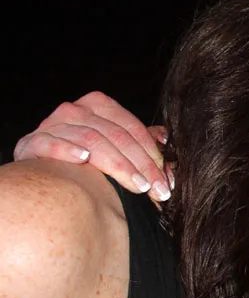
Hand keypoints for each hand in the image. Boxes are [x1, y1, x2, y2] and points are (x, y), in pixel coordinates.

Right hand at [13, 92, 171, 200]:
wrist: (46, 176)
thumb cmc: (89, 162)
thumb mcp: (117, 148)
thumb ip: (141, 142)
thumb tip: (166, 138)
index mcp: (98, 105)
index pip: (132, 129)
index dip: (154, 156)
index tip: (168, 182)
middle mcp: (75, 110)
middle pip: (117, 136)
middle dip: (143, 166)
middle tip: (158, 191)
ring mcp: (52, 125)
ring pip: (93, 140)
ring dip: (119, 166)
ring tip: (139, 187)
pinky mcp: (32, 143)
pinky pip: (50, 143)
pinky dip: (67, 149)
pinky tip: (83, 159)